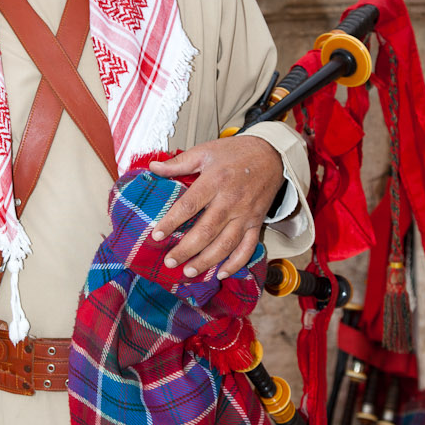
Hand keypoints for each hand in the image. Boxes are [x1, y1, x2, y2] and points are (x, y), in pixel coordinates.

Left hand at [148, 136, 283, 279]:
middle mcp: (230, 200)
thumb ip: (178, 163)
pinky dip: (236, 263)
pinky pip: (247, 248)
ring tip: (188, 272)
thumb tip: (153, 167)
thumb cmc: (236, 153)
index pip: (189, 205)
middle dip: (186, 249)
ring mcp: (245, 214)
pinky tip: (221, 273)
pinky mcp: (256, 223)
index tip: (156, 235)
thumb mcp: (205, 151)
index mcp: (215, 181)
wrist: (271, 155)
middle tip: (170, 261)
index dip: (171, 222)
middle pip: (206, 230)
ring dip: (207, 261)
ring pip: (226, 244)